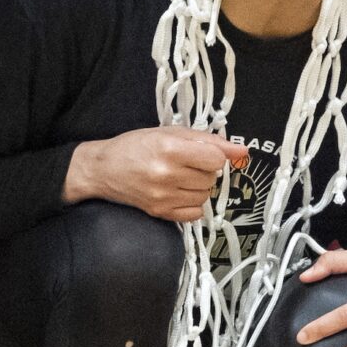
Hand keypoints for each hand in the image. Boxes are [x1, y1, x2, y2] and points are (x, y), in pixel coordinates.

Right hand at [66, 127, 246, 221]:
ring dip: (199, 186)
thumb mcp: (171, 133)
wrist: (104, 169)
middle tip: (186, 164)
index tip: (201, 153)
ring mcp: (163, 196)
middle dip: (205, 170)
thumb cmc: (137, 146)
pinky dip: (192, 203)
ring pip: (205, 196)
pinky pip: (195, 213)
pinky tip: (178, 192)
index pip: (216, 159)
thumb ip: (209, 140)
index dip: (213, 155)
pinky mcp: (160, 212)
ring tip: (181, 177)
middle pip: (211, 178)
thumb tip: (243, 150)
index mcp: (169, 149)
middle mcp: (166, 174)